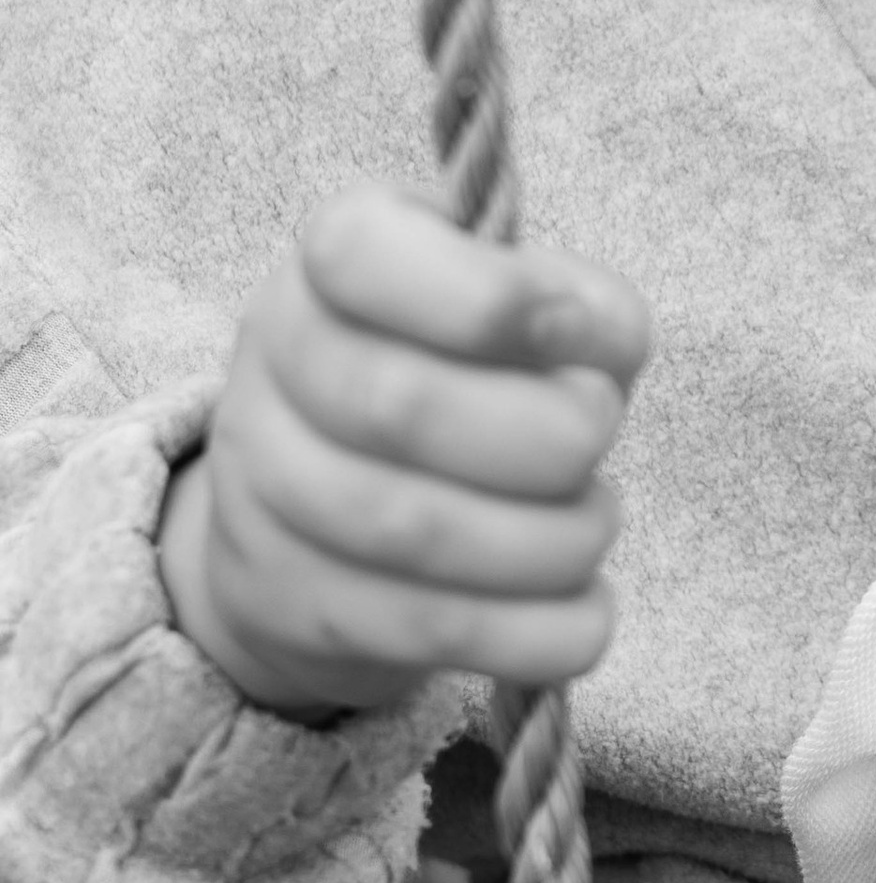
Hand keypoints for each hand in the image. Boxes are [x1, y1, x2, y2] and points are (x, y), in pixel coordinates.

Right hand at [159, 183, 650, 720]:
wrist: (310, 513)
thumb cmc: (452, 376)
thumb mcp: (509, 309)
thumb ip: (573, 303)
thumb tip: (603, 335)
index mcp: (332, 259)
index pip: (361, 251)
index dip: (492, 299)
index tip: (591, 332)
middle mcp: (275, 362)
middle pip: (398, 407)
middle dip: (545, 435)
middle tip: (601, 435)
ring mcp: (264, 490)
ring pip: (412, 531)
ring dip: (551, 540)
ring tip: (595, 522)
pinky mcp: (294, 604)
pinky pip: (424, 630)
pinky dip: (534, 632)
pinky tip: (585, 614)